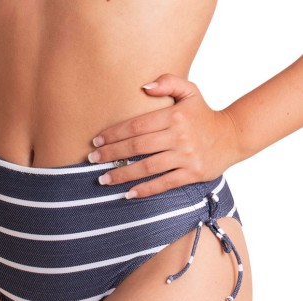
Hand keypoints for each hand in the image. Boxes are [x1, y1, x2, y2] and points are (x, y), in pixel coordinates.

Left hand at [88, 74, 238, 197]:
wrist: (233, 136)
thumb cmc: (203, 115)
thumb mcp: (190, 91)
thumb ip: (168, 82)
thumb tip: (143, 87)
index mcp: (174, 115)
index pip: (137, 125)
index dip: (114, 134)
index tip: (96, 141)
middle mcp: (179, 136)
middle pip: (138, 146)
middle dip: (112, 154)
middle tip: (92, 160)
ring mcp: (185, 156)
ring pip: (148, 167)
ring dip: (123, 174)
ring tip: (103, 179)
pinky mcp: (191, 174)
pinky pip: (164, 183)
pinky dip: (146, 189)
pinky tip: (128, 193)